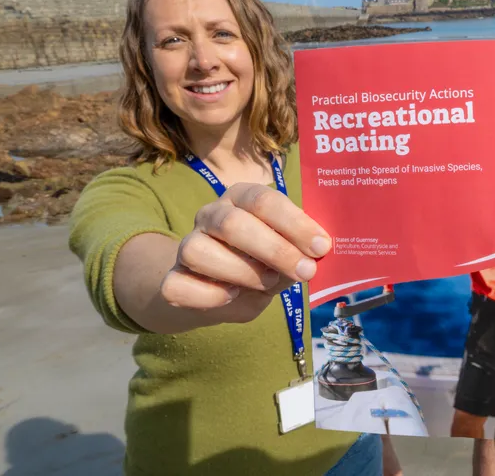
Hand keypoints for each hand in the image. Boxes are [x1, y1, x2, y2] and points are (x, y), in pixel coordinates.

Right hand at [159, 183, 330, 324]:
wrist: (223, 295)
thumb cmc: (263, 266)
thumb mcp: (286, 255)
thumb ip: (300, 251)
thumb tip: (322, 252)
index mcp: (241, 198)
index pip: (264, 200)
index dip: (295, 224)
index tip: (321, 247)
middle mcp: (211, 215)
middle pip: (233, 223)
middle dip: (275, 250)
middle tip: (305, 271)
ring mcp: (187, 245)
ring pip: (198, 251)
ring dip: (241, 271)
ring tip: (268, 282)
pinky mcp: (172, 279)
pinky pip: (178, 285)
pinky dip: (209, 295)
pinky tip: (232, 296)